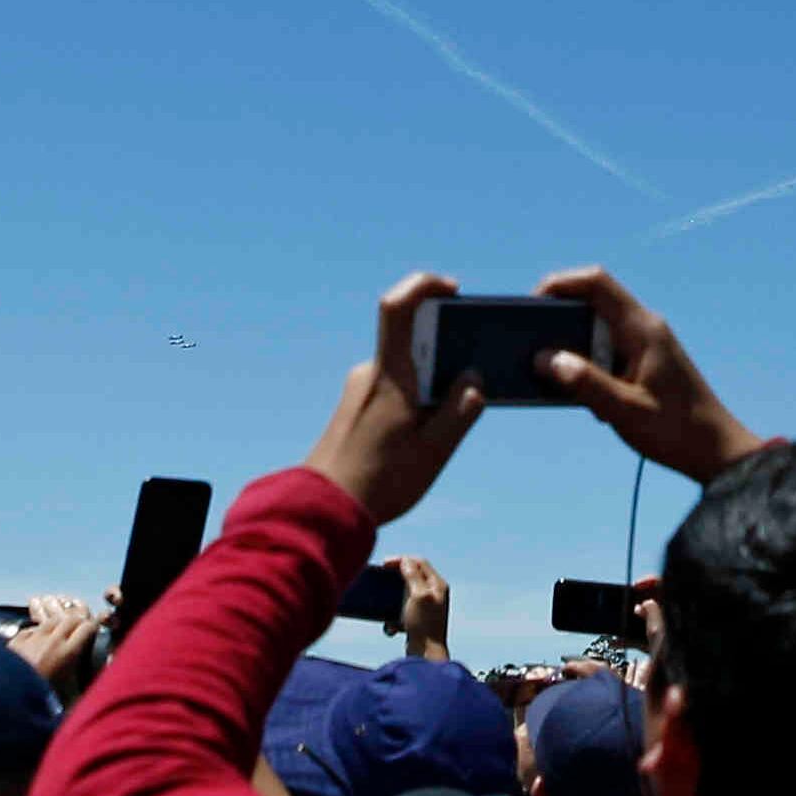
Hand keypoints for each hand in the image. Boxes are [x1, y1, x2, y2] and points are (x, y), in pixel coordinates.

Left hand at [4, 595, 100, 694]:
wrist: (4, 699)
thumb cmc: (38, 702)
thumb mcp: (70, 698)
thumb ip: (83, 687)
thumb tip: (93, 687)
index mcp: (68, 653)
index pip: (87, 627)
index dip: (93, 628)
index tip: (94, 632)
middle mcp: (51, 641)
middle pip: (70, 619)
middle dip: (78, 622)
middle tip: (81, 628)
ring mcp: (32, 638)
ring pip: (51, 620)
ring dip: (59, 624)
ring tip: (61, 632)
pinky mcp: (16, 641)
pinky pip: (31, 629)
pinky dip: (38, 632)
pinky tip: (38, 640)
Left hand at [296, 275, 486, 525]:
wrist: (321, 510)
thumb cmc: (379, 482)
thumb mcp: (434, 450)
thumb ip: (459, 410)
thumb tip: (473, 379)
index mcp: (389, 375)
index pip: (399, 307)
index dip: (425, 285)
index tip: (453, 290)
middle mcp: (370, 374)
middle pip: (413, 342)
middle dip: (447, 353)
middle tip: (470, 381)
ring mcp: (360, 390)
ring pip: (407, 369)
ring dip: (433, 383)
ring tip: (452, 421)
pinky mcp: (356, 408)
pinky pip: (395, 388)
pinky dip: (417, 398)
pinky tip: (427, 434)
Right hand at [390, 554, 451, 661]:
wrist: (426, 656)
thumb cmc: (424, 625)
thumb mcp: (418, 596)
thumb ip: (412, 576)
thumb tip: (406, 561)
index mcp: (437, 585)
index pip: (419, 562)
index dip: (401, 560)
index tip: (384, 564)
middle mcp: (435, 594)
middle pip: (412, 577)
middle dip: (395, 581)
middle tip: (382, 581)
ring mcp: (427, 608)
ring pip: (404, 596)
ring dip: (392, 602)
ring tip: (388, 613)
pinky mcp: (419, 621)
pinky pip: (402, 612)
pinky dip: (394, 618)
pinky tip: (392, 628)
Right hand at [528, 266, 763, 482]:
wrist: (717, 452)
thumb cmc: (676, 431)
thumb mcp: (624, 410)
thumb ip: (585, 383)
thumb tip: (546, 358)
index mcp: (642, 328)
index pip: (596, 282)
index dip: (559, 284)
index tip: (532, 306)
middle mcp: (645, 327)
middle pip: (593, 302)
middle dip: (560, 320)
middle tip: (534, 346)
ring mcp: (647, 344)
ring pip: (598, 329)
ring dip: (575, 349)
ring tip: (559, 379)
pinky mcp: (646, 362)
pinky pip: (609, 350)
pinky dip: (590, 366)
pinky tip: (589, 400)